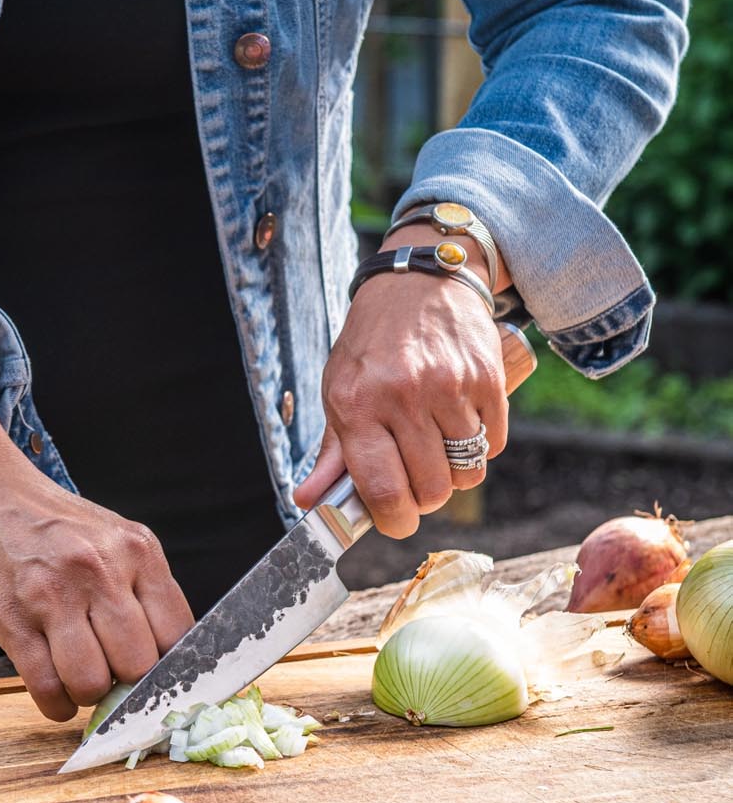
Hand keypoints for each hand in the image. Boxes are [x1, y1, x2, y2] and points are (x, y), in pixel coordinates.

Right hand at [0, 401, 193, 720]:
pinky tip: (57, 695)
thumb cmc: (51, 523)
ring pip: (92, 682)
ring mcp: (54, 597)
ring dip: (88, 694)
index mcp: (137, 551)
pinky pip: (46, 686)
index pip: (177, 635)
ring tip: (79, 680)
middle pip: (138, 665)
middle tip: (110, 673)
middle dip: (126, 683)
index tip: (153, 675)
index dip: (167, 667)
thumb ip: (141, 587)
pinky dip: (56, 705)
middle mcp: (101, 571)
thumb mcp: (113, 537)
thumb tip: (162, 657)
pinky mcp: (13, 620)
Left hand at [292, 236, 508, 537]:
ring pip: (466, 472)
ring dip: (455, 470)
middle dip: (426, 497)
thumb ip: (331, 452)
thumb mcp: (339, 389)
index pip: (382, 489)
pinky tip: (460, 423)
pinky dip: (480, 446)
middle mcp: (402, 396)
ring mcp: (449, 387)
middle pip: (432, 489)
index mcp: (357, 404)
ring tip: (437, 444)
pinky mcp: (487, 379)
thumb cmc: (373, 343)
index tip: (397, 521)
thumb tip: (309, 502)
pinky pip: (492, 444)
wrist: (419, 281)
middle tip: (417, 477)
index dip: (394, 520)